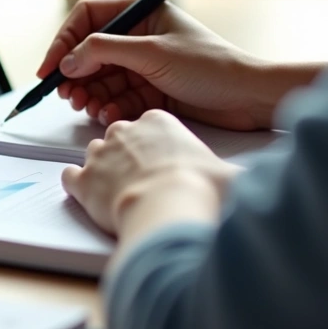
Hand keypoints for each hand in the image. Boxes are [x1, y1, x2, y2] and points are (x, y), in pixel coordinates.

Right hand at [37, 0, 324, 130]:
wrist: (248, 98)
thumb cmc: (211, 66)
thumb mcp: (152, 53)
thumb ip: (104, 52)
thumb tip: (67, 61)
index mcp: (141, 12)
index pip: (87, 18)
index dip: (64, 41)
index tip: (49, 68)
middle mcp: (139, 36)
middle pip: (89, 52)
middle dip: (76, 75)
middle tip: (68, 95)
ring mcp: (143, 65)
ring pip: (100, 79)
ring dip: (90, 95)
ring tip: (90, 108)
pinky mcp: (149, 91)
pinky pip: (116, 98)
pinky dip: (108, 108)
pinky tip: (110, 116)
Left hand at [61, 110, 236, 236]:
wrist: (170, 207)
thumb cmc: (200, 188)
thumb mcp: (228, 173)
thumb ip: (234, 173)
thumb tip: (256, 181)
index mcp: (158, 121)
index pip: (149, 124)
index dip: (154, 144)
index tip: (161, 160)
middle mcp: (125, 131)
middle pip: (119, 136)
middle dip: (127, 155)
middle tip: (141, 178)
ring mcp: (100, 154)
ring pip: (94, 154)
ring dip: (104, 170)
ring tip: (118, 191)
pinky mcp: (82, 179)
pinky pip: (70, 175)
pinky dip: (78, 186)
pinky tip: (92, 197)